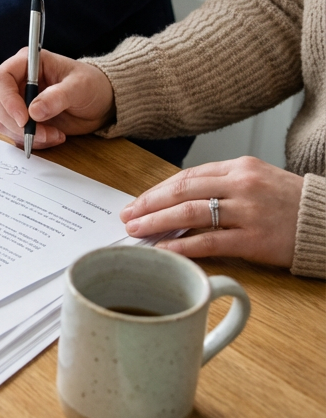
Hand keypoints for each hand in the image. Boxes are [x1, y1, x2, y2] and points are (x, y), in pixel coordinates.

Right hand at [0, 48, 114, 148]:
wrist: (100, 102)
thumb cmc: (91, 85)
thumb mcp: (80, 86)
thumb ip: (57, 97)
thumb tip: (34, 112)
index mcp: (26, 63)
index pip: (1, 78)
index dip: (8, 100)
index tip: (25, 119)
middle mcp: (17, 81)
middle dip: (17, 123)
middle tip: (44, 132)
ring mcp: (17, 101)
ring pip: (2, 122)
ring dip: (26, 135)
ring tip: (54, 135)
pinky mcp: (22, 119)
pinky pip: (14, 134)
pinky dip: (31, 141)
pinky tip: (52, 136)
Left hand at [121, 157, 303, 267]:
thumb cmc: (290, 204)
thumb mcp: (257, 181)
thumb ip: (221, 187)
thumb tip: (178, 202)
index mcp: (239, 167)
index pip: (187, 176)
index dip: (157, 190)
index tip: (137, 202)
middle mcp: (241, 185)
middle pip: (182, 191)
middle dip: (149, 204)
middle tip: (127, 216)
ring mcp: (248, 211)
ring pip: (190, 213)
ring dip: (157, 223)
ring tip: (137, 231)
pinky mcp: (255, 239)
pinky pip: (210, 242)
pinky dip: (182, 246)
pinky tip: (164, 250)